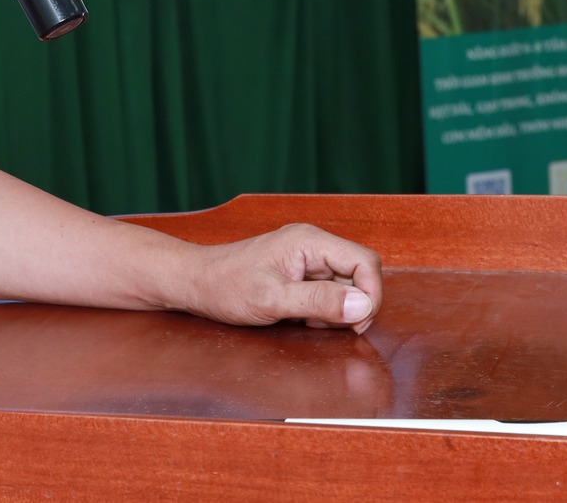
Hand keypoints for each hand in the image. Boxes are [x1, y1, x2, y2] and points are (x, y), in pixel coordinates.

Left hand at [180, 223, 382, 334]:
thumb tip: (362, 306)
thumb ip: (319, 301)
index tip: (355, 323)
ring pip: (346, 286)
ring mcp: (306, 259)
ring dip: (335, 310)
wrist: (196, 283)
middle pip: (359, 274)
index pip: (365, 261)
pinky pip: (328, 292)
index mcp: (309, 241)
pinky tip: (300, 318)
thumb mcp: (273, 299)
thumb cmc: (226, 286)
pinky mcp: (300, 273)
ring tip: (305, 320)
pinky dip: (322, 310)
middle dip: (352, 305)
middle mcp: (312, 245)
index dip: (370, 294)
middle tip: (325, 325)